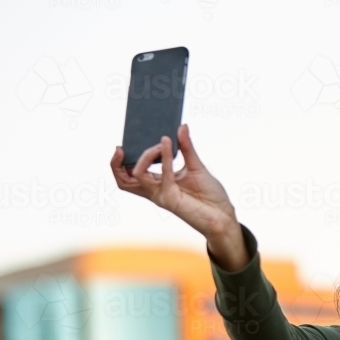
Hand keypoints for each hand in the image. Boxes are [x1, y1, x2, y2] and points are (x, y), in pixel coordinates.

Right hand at [110, 124, 236, 239]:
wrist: (222, 214)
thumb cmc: (209, 194)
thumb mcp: (196, 165)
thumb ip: (186, 147)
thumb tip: (181, 126)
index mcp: (158, 183)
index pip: (129, 175)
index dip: (120, 163)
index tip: (123, 145)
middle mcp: (155, 190)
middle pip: (124, 180)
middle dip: (116, 164)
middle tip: (121, 147)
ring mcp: (160, 195)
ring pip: (137, 174)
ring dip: (146, 155)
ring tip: (162, 141)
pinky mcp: (170, 199)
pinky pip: (162, 175)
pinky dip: (164, 157)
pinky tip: (169, 144)